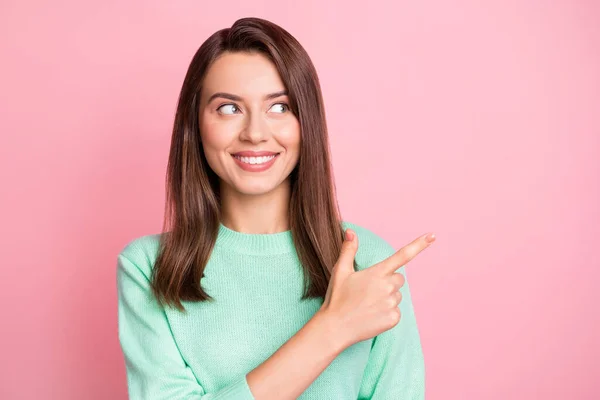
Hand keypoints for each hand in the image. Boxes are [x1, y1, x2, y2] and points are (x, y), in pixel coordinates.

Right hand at [320, 228, 434, 347]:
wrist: (335, 327)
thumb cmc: (337, 298)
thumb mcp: (340, 271)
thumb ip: (348, 250)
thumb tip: (350, 231)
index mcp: (377, 273)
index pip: (402, 255)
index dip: (419, 245)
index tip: (432, 235)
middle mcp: (387, 287)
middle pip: (399, 278)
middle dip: (388, 281)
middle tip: (369, 290)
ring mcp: (392, 304)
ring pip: (397, 295)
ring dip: (387, 297)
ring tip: (367, 304)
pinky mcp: (393, 319)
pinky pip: (396, 311)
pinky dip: (387, 312)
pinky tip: (372, 315)